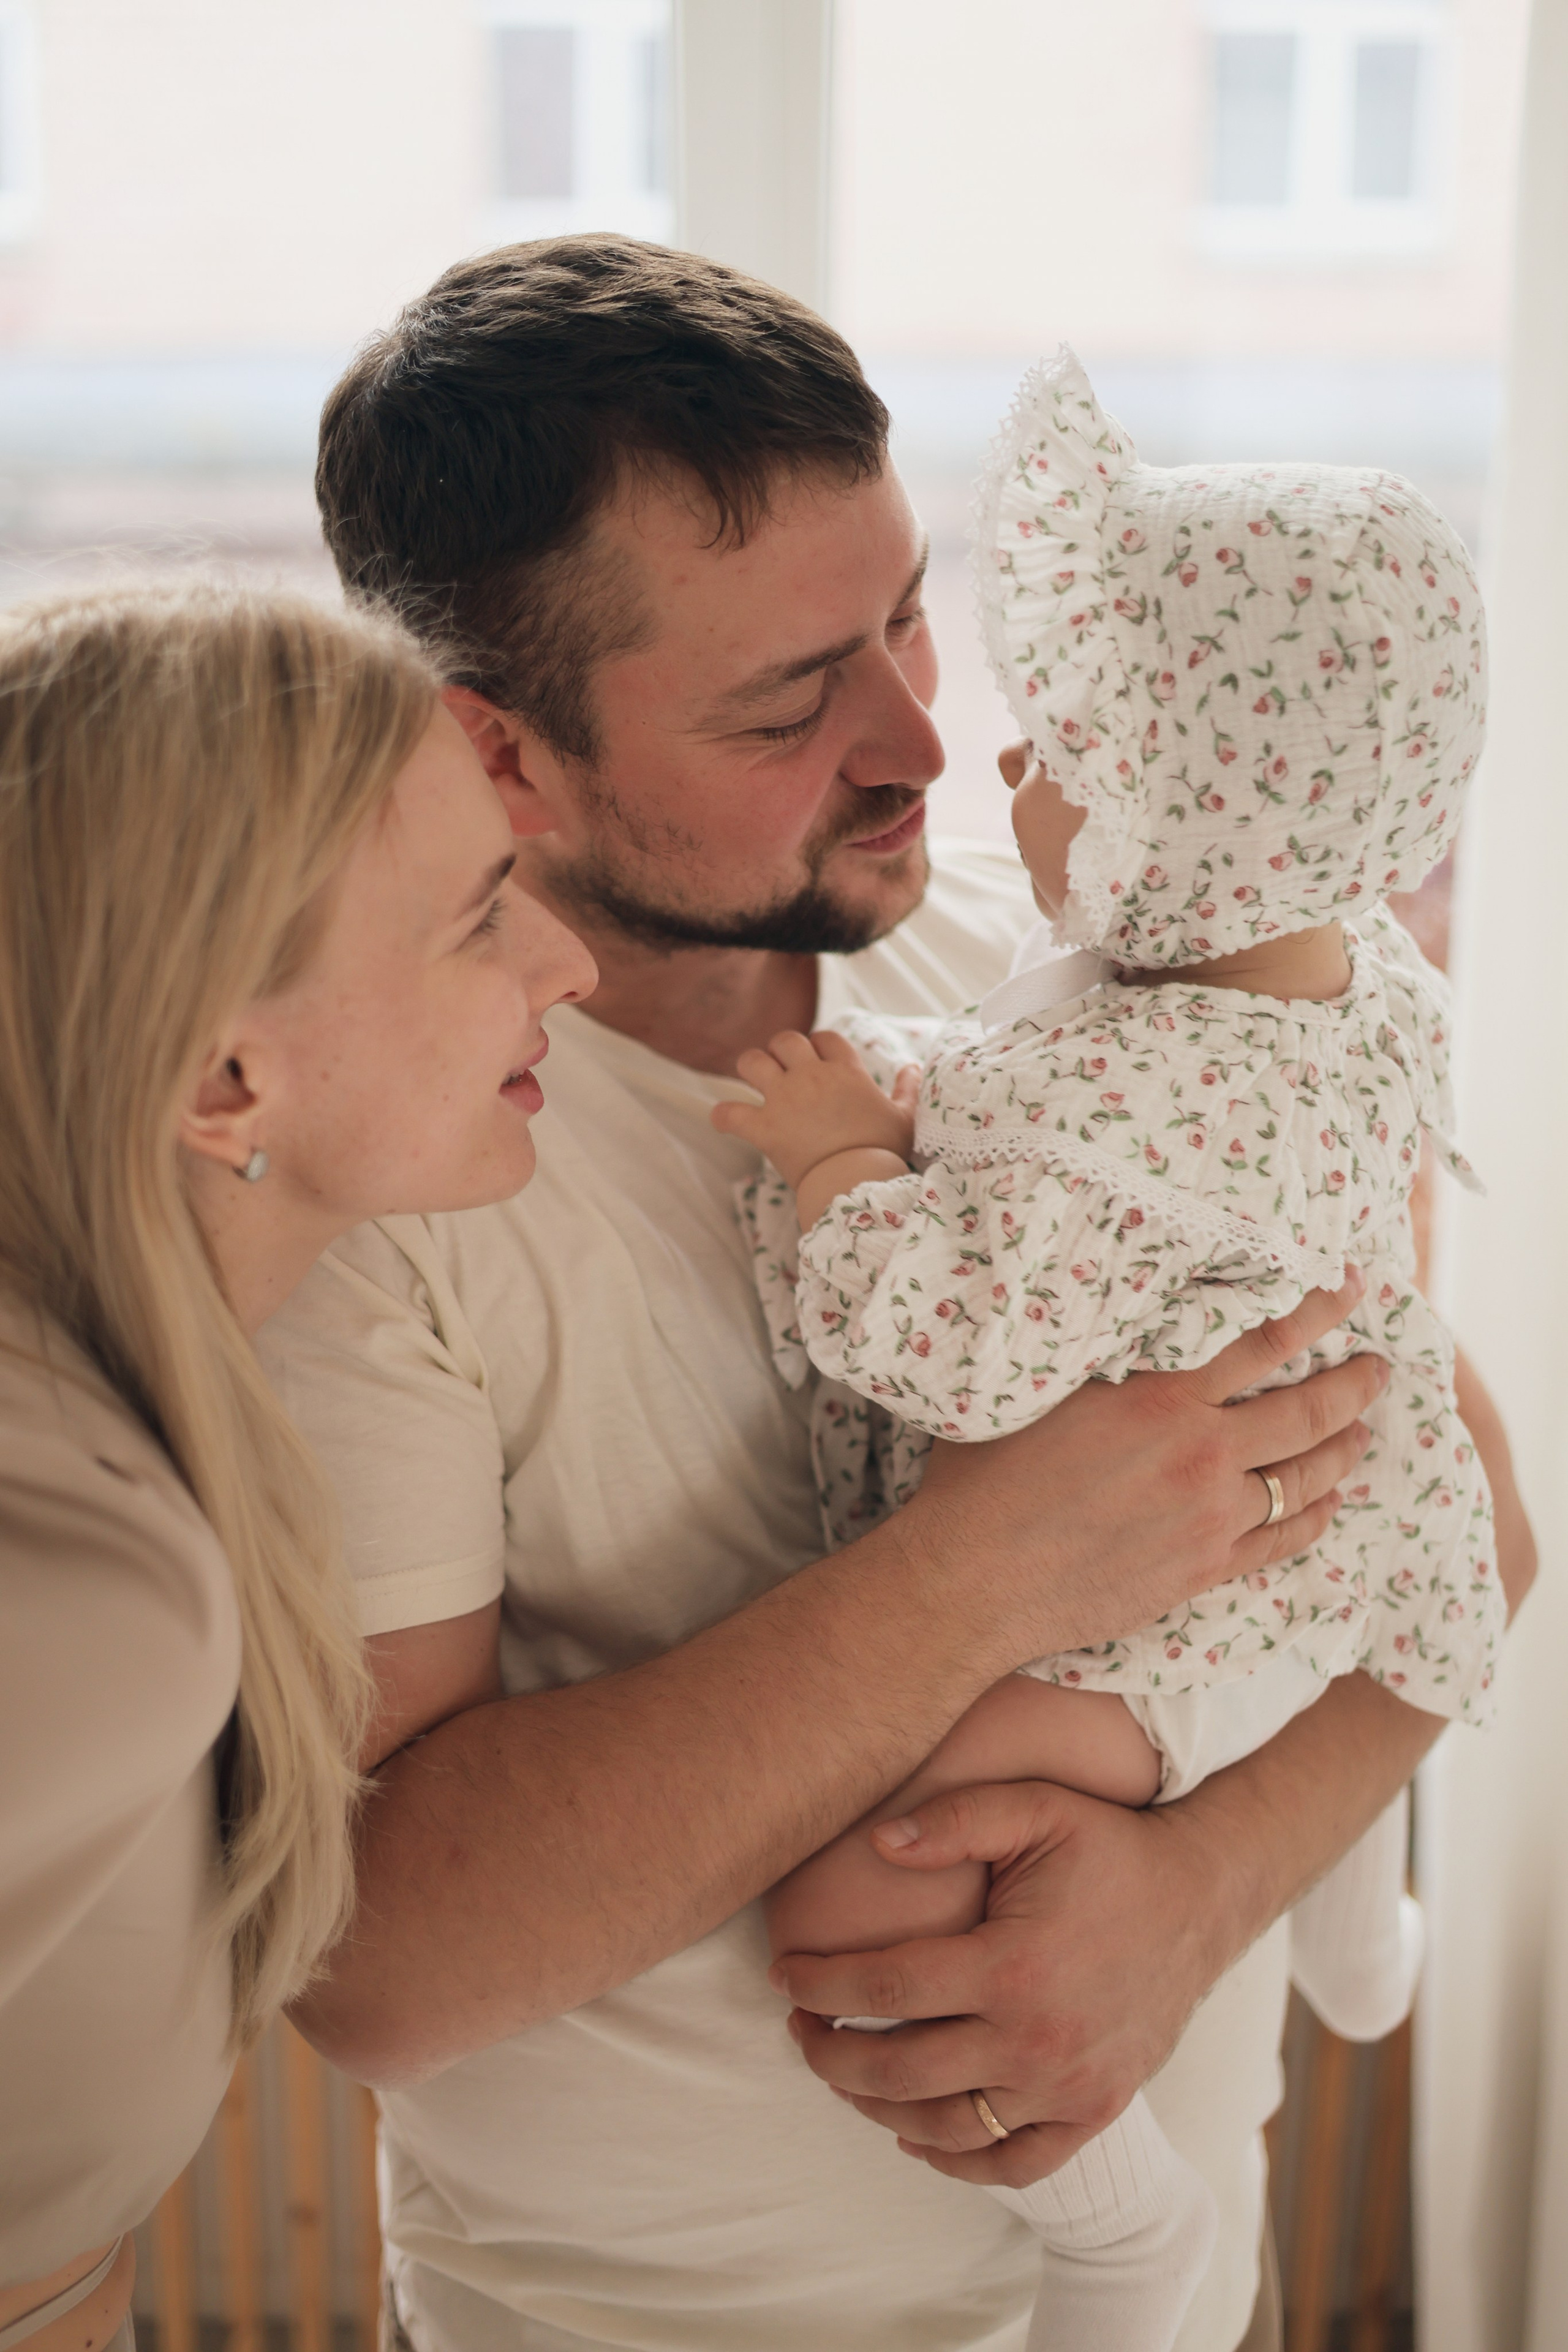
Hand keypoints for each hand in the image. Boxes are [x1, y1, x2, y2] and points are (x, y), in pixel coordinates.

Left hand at [712, 1029, 918, 1192]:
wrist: (858, 1182)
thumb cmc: (885, 1151)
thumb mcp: (904, 1117)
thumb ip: (908, 1089)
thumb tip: (912, 1068)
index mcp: (845, 1071)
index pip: (825, 1038)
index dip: (820, 1045)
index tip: (820, 1061)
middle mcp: (810, 1077)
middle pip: (785, 1040)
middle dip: (782, 1049)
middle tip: (784, 1067)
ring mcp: (783, 1100)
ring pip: (751, 1061)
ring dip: (751, 1068)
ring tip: (755, 1081)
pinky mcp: (764, 1128)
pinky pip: (729, 1113)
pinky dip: (724, 1116)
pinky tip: (726, 1120)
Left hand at [773, 1778, 1218, 2188]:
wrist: (1202, 1897)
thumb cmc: (1110, 1844)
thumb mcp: (1035, 1806)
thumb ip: (953, 1818)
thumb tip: (873, 1842)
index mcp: (1012, 1965)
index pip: (885, 1987)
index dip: (820, 1984)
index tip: (783, 1974)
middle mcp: (1037, 2040)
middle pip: (900, 2072)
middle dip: (830, 2055)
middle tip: (798, 2030)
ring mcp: (1069, 2087)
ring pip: (945, 2128)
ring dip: (876, 2109)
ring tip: (842, 2074)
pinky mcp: (1096, 2111)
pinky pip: (1012, 2164)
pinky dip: (955, 2161)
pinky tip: (914, 2135)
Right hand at [907, 1273, 1385, 1660]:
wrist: (974, 1580)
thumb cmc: (985, 1478)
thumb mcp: (1037, 1389)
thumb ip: (1097, 1354)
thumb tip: (1122, 1313)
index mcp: (1161, 1399)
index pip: (1263, 1341)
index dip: (1317, 1310)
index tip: (1352, 1286)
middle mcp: (1199, 1455)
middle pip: (1305, 1412)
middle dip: (1354, 1385)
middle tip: (1381, 1367)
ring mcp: (1208, 1518)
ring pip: (1303, 1478)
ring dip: (1343, 1450)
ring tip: (1365, 1432)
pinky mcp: (1203, 1570)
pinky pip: (1280, 1539)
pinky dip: (1314, 1517)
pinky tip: (1329, 1504)